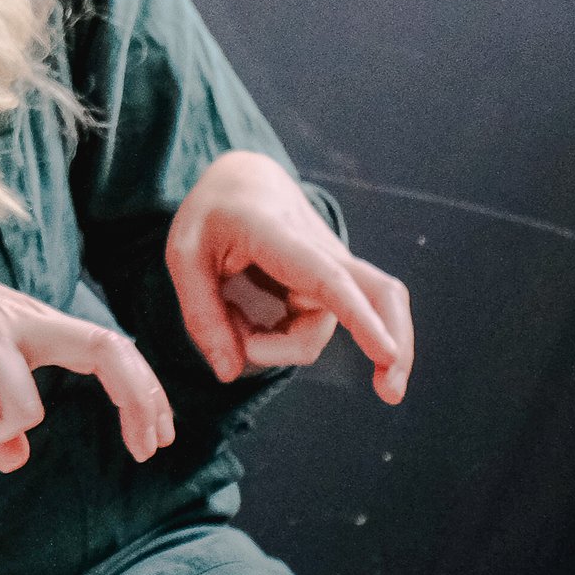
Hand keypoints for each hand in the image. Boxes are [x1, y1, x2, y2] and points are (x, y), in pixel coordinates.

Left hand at [165, 151, 410, 403]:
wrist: (243, 178)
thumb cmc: (211, 215)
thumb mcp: (183, 256)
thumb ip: (202, 315)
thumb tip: (231, 372)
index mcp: (276, 233)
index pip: (328, 279)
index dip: (359, 318)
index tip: (386, 353)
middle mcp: (319, 249)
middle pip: (378, 294)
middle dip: (391, 344)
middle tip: (389, 396)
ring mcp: (331, 265)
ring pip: (323, 327)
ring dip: (278, 344)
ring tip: (232, 324)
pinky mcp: (331, 282)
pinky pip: (316, 325)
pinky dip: (285, 339)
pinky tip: (250, 327)